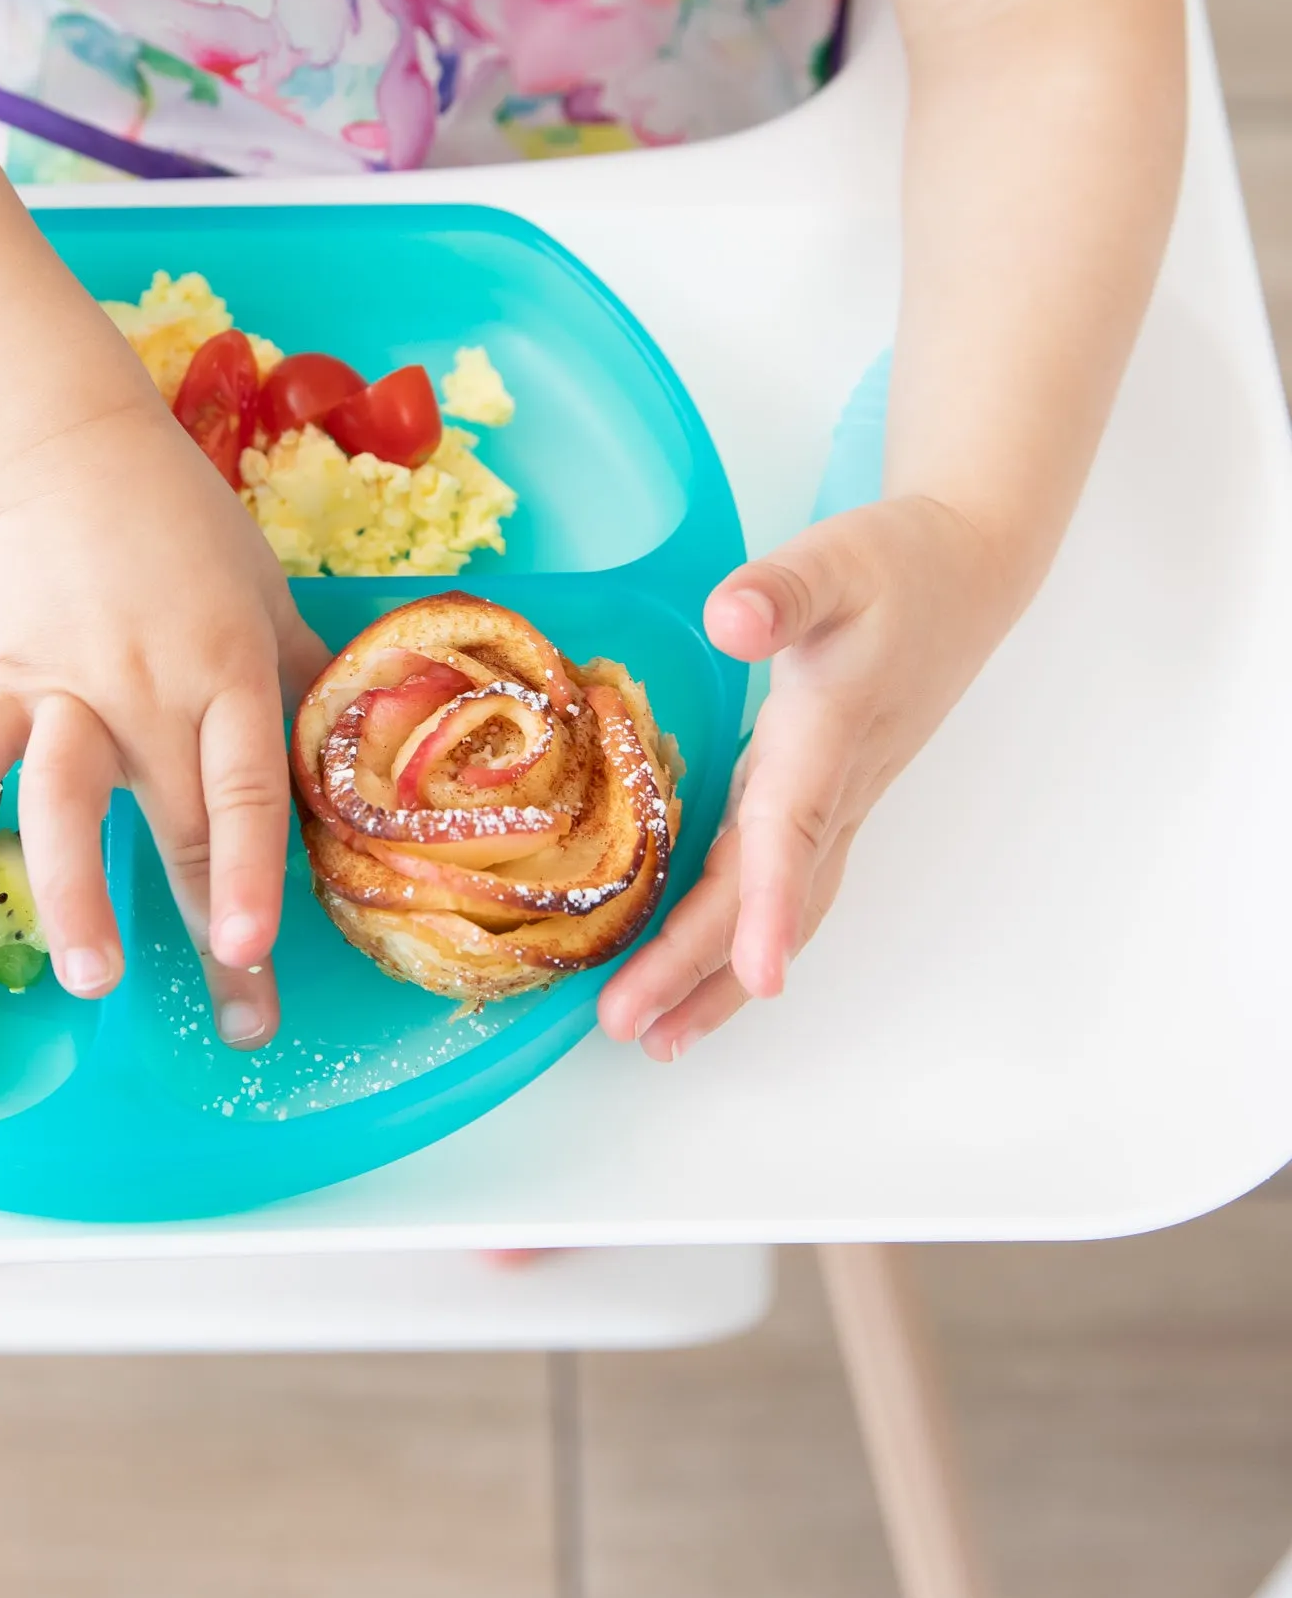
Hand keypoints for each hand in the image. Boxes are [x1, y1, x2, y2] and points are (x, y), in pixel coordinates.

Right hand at [0, 402, 328, 1048]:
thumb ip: (300, 684)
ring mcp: (73, 688)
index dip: (250, 872)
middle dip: (202, 929)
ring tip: (86, 975)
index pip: (247, 789)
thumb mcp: (270, 599)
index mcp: (229, 672)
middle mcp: (154, 692)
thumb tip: (352, 758)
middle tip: (234, 1019)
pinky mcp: (5, 678)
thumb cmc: (192, 531)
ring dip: (74, 891)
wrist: (79, 454)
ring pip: (67, 798)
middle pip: (177, 822)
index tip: (253, 951)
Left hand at [597, 495, 1017, 1059]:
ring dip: (719, 976)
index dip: (773, 903)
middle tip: (629, 1030)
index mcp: (829, 734)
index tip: (757, 976)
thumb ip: (782, 589)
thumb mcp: (835, 559)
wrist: (967, 573)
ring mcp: (833, 800)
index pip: (795, 829)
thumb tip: (732, 617)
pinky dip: (739, 935)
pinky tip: (698, 969)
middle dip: (699, 968)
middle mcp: (832, 785)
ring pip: (778, 905)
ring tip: (659, 1038)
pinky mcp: (822, 796)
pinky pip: (778, 884)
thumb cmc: (898, 564)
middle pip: (766, 894)